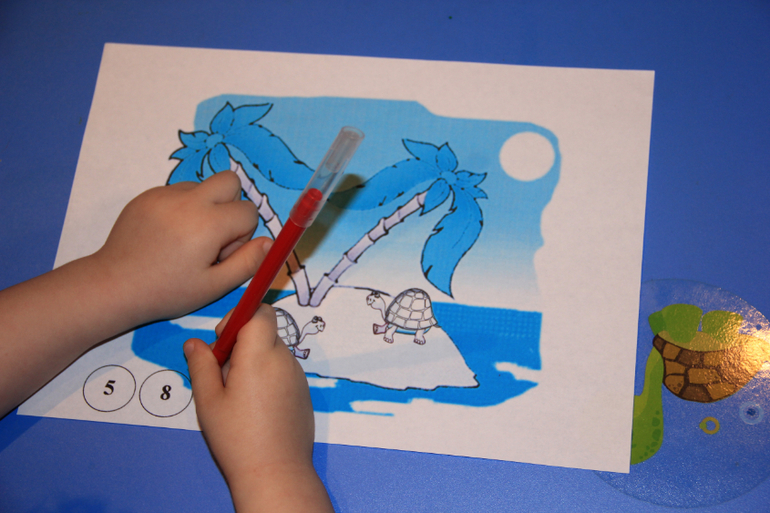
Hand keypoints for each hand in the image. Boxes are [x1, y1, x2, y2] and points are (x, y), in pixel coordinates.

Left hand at [0, 171, 270, 417]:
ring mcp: (165, 194)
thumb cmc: (167, 291)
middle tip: (213, 235)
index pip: (248, 211)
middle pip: (230, 180)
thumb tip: (269, 242)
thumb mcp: (214, 286)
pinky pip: (178, 192)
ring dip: (206, 206)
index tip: (222, 254)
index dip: (242, 234)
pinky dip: (181, 209)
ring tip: (186, 239)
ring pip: (203, 186)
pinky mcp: (147, 195)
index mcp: (209, 224)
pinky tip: (166, 235)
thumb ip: (247, 263)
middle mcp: (189, 200)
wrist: (115, 285)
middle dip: (231, 204)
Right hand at [184, 305, 333, 511]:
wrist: (276, 472)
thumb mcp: (208, 401)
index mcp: (259, 355)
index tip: (223, 341)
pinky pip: (283, 371)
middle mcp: (284, 360)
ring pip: (273, 352)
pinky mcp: (303, 392)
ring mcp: (297, 376)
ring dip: (255, 361)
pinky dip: (268, 377)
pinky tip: (255, 407)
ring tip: (238, 396)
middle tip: (224, 373)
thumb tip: (194, 343)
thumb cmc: (237, 438)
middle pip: (265, 332)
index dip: (240, 318)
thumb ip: (201, 365)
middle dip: (243, 342)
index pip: (260, 312)